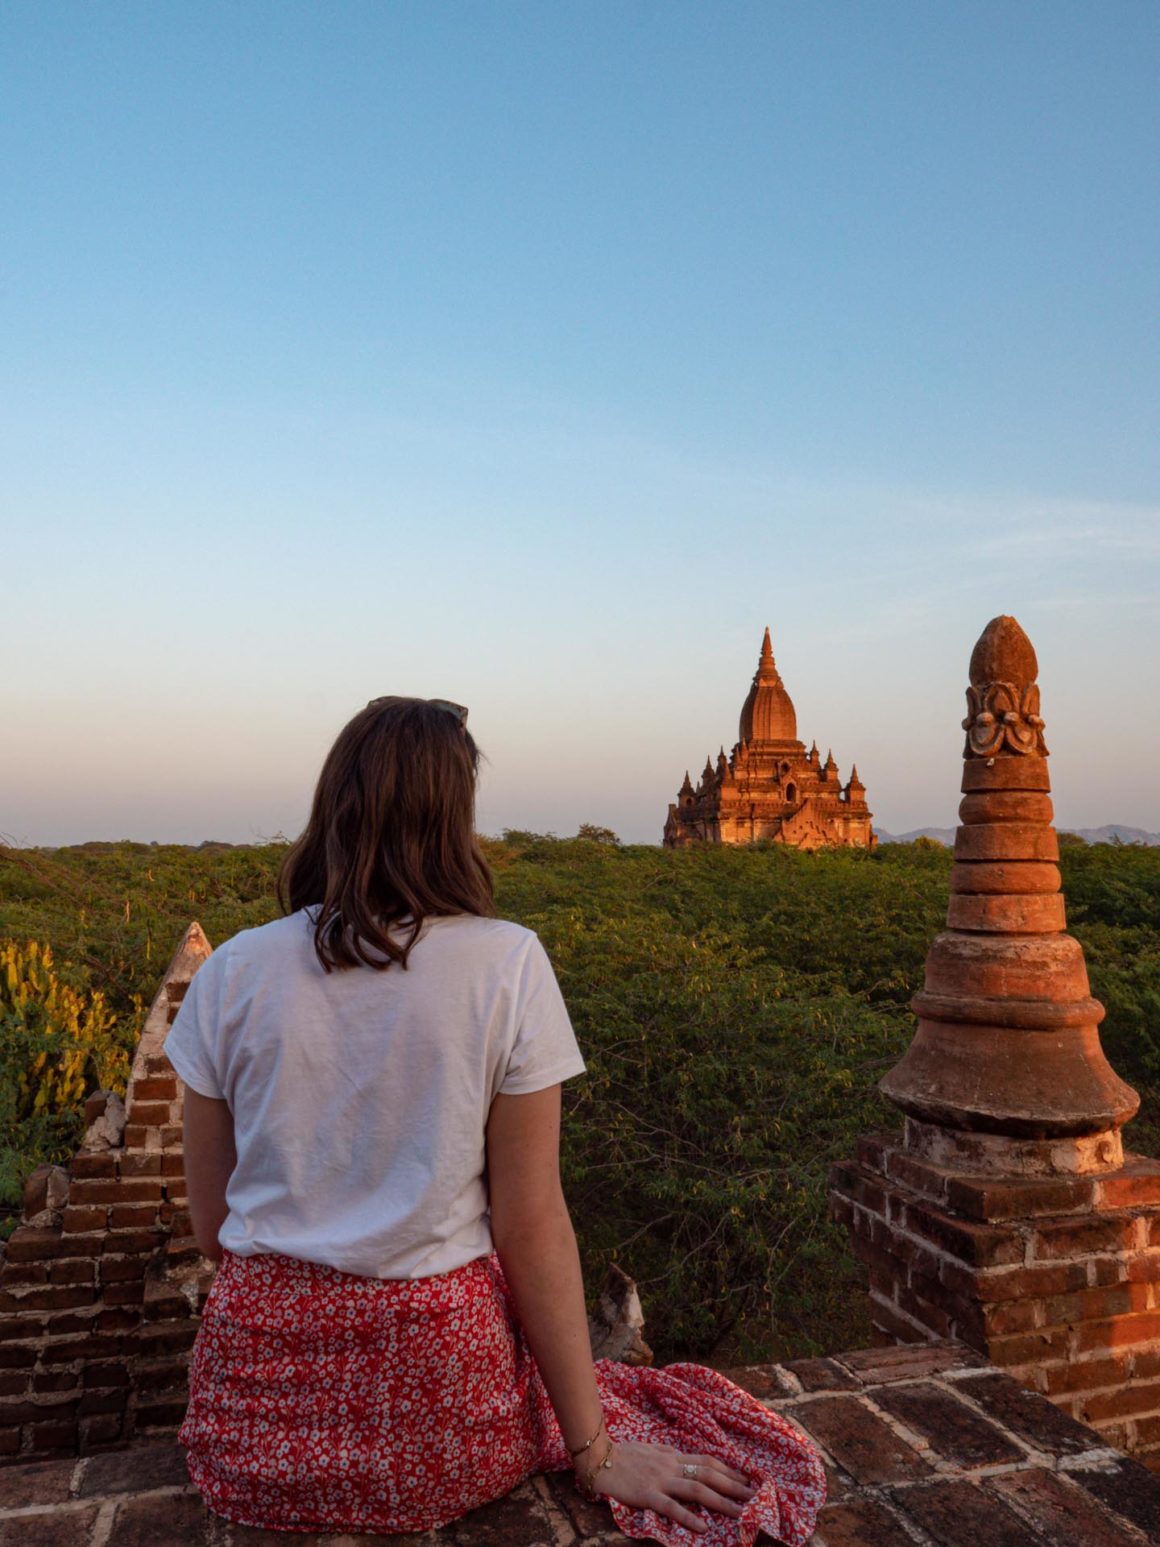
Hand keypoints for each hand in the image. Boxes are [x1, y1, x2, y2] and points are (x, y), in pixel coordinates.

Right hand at [583, 1439, 756, 1534]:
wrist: (599, 1458)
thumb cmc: (623, 1454)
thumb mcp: (650, 1448)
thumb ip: (667, 1454)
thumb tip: (682, 1457)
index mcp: (672, 1456)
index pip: (706, 1462)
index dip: (728, 1470)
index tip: (747, 1479)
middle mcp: (671, 1466)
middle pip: (708, 1475)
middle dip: (734, 1486)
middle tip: (755, 1496)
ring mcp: (660, 1480)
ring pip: (696, 1490)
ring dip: (720, 1501)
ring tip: (740, 1512)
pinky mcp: (647, 1494)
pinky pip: (670, 1507)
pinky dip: (688, 1517)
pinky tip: (702, 1527)